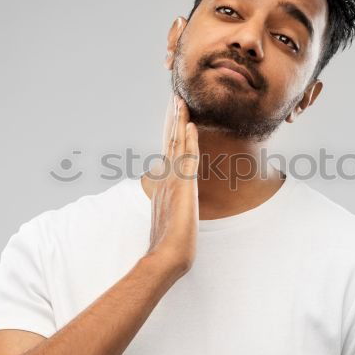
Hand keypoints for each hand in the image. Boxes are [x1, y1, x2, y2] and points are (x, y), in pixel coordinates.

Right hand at [145, 93, 199, 278]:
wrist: (166, 256)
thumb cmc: (169, 245)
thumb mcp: (169, 221)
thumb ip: (168, 209)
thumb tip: (170, 207)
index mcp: (164, 185)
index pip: (169, 153)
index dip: (171, 133)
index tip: (175, 116)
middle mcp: (166, 179)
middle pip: (170, 142)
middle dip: (173, 120)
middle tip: (175, 98)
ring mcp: (173, 181)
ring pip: (176, 145)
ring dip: (179, 122)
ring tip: (180, 101)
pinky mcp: (182, 187)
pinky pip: (186, 158)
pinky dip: (188, 140)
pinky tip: (190, 125)